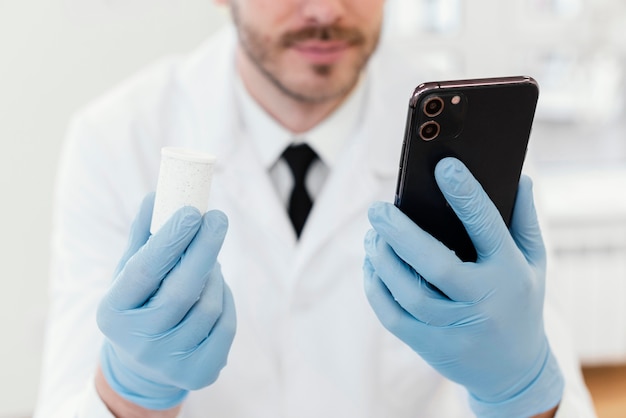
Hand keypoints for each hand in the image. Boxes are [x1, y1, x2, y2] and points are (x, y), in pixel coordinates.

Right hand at [96, 193, 235, 409]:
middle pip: (182, 290)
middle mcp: (138, 342)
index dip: (170, 239)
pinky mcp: (199, 373)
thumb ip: (142, 238)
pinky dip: (225, 300)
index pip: (144, 270)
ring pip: (208, 305)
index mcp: (113, 313)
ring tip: (208, 261)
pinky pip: (226, 325)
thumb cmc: (138, 306)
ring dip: (214, 275)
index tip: (192, 211)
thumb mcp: (129, 275)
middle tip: (218, 219)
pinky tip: (215, 290)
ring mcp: (169, 362)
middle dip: (204, 248)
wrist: (142, 367)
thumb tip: (155, 197)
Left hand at [363, 158, 562, 416]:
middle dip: (400, 233)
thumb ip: (524, 221)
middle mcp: (482, 302)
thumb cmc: (520, 303)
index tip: (444, 166)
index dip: (466, 195)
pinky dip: (375, 289)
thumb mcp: (534, 263)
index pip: (488, 227)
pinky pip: (393, 316)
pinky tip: (370, 266)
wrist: (514, 370)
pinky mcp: (431, 346)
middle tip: (377, 209)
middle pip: (435, 264)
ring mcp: (455, 328)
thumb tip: (521, 176)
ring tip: (371, 235)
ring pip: (409, 292)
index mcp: (509, 273)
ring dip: (382, 260)